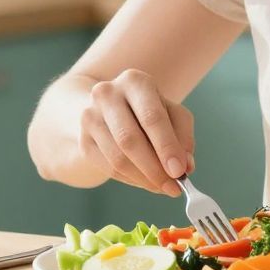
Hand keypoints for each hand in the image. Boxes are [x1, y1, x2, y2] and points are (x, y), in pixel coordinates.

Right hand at [80, 69, 194, 195]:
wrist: (108, 107)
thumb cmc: (147, 110)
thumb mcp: (171, 113)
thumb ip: (183, 137)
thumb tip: (185, 166)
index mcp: (135, 81)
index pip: (152, 117)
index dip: (167, 146)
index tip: (180, 171)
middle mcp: (107, 94)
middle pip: (130, 139)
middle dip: (155, 168)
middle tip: (173, 187)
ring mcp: (90, 117)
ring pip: (117, 158)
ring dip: (143, 178)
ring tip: (162, 187)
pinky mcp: (83, 140)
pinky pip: (108, 168)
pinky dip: (131, 179)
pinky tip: (145, 181)